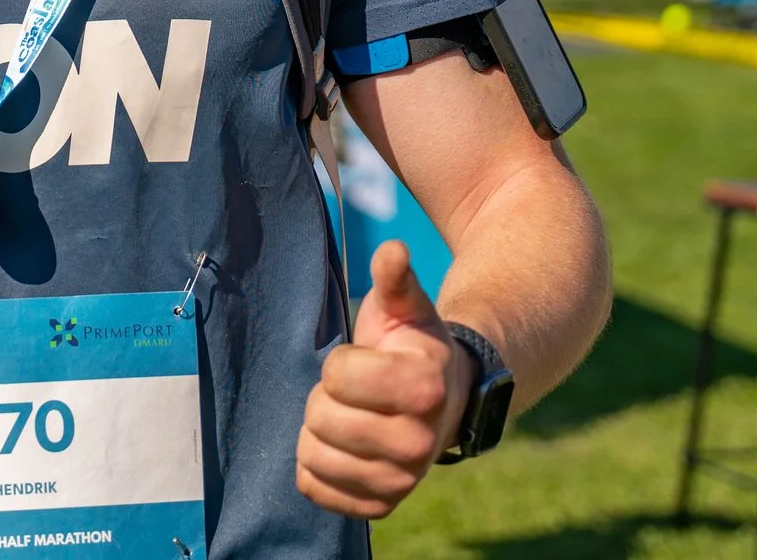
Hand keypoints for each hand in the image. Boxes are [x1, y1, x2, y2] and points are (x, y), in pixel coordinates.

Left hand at [296, 241, 470, 518]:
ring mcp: (401, 480)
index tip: (364, 361)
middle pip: (322, 418)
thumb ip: (395, 279)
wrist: (443, 402)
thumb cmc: (412, 348)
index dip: (341, 362)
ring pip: (313, 456)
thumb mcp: (406, 308)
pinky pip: (315, 488)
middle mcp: (419, 442)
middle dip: (327, 397)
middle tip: (355, 393)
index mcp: (425, 386)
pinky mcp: (380, 505)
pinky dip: (316, 465)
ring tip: (349, 417)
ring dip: (319, 431)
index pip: (338, 375)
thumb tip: (392, 250)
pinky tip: (341, 447)